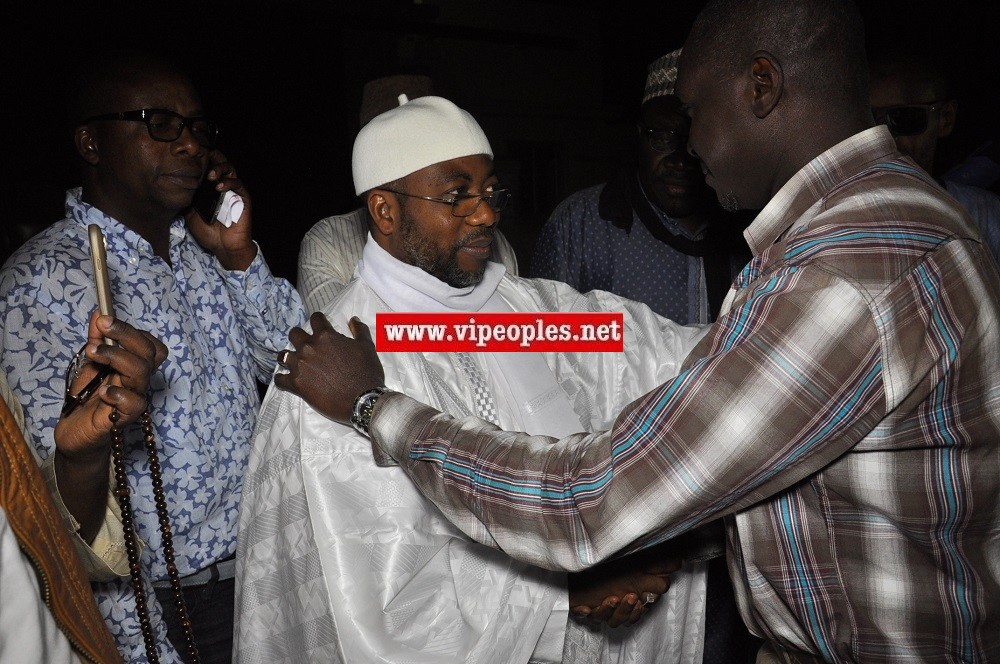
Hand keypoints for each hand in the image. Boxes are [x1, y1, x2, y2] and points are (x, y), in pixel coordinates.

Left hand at [54, 312, 167, 461]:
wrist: (74, 431)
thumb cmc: (86, 397)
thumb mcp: (89, 363)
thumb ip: (97, 340)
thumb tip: (98, 314)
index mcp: (133, 366)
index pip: (150, 344)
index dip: (132, 330)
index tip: (105, 319)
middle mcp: (138, 380)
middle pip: (149, 352)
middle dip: (126, 334)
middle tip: (102, 326)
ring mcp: (133, 397)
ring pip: (141, 371)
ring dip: (117, 356)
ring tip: (93, 353)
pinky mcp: (124, 417)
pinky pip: (134, 403)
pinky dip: (118, 393)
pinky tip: (102, 391)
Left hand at [185, 149, 256, 269]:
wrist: (223, 247)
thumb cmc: (209, 232)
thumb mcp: (190, 215)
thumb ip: (186, 201)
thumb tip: (172, 190)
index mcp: (210, 188)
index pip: (208, 166)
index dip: (201, 159)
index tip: (190, 159)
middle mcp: (223, 186)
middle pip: (220, 162)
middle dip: (212, 159)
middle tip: (202, 164)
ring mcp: (233, 191)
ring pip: (230, 169)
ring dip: (220, 168)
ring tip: (210, 175)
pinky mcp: (243, 198)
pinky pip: (238, 184)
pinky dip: (229, 182)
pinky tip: (219, 186)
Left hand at [274, 313, 384, 422]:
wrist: (362, 400)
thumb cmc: (366, 373)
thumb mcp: (367, 347)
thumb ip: (359, 330)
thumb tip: (353, 320)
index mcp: (326, 336)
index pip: (315, 319)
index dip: (318, 321)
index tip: (320, 325)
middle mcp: (309, 348)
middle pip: (294, 334)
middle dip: (299, 337)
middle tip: (307, 345)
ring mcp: (300, 366)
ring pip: (282, 355)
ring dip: (288, 357)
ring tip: (294, 362)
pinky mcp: (296, 384)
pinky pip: (279, 379)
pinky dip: (282, 379)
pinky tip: (287, 380)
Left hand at [568, 543, 682, 627]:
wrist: (588, 565)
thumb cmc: (617, 566)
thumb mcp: (638, 562)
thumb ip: (659, 565)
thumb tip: (679, 562)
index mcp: (628, 601)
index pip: (636, 612)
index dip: (638, 609)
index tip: (640, 600)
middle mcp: (614, 608)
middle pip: (622, 619)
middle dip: (626, 610)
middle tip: (629, 597)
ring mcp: (598, 608)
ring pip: (605, 619)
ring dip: (609, 611)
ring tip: (611, 598)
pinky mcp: (581, 606)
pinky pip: (581, 615)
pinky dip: (584, 613)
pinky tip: (586, 608)